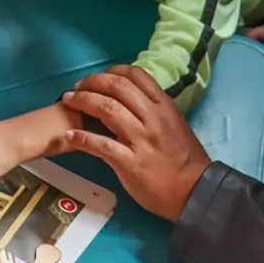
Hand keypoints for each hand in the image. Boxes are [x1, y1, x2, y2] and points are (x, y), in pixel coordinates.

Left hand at [60, 65, 209, 220]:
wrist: (195, 191)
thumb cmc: (183, 159)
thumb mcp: (175, 125)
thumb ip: (154, 110)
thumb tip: (130, 98)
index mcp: (164, 107)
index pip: (137, 75)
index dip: (113, 71)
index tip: (98, 77)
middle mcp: (152, 118)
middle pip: (118, 87)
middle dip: (93, 82)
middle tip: (77, 87)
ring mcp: (141, 140)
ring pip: (108, 109)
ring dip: (83, 101)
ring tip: (68, 100)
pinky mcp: (130, 162)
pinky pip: (101, 145)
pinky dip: (81, 138)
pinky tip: (69, 136)